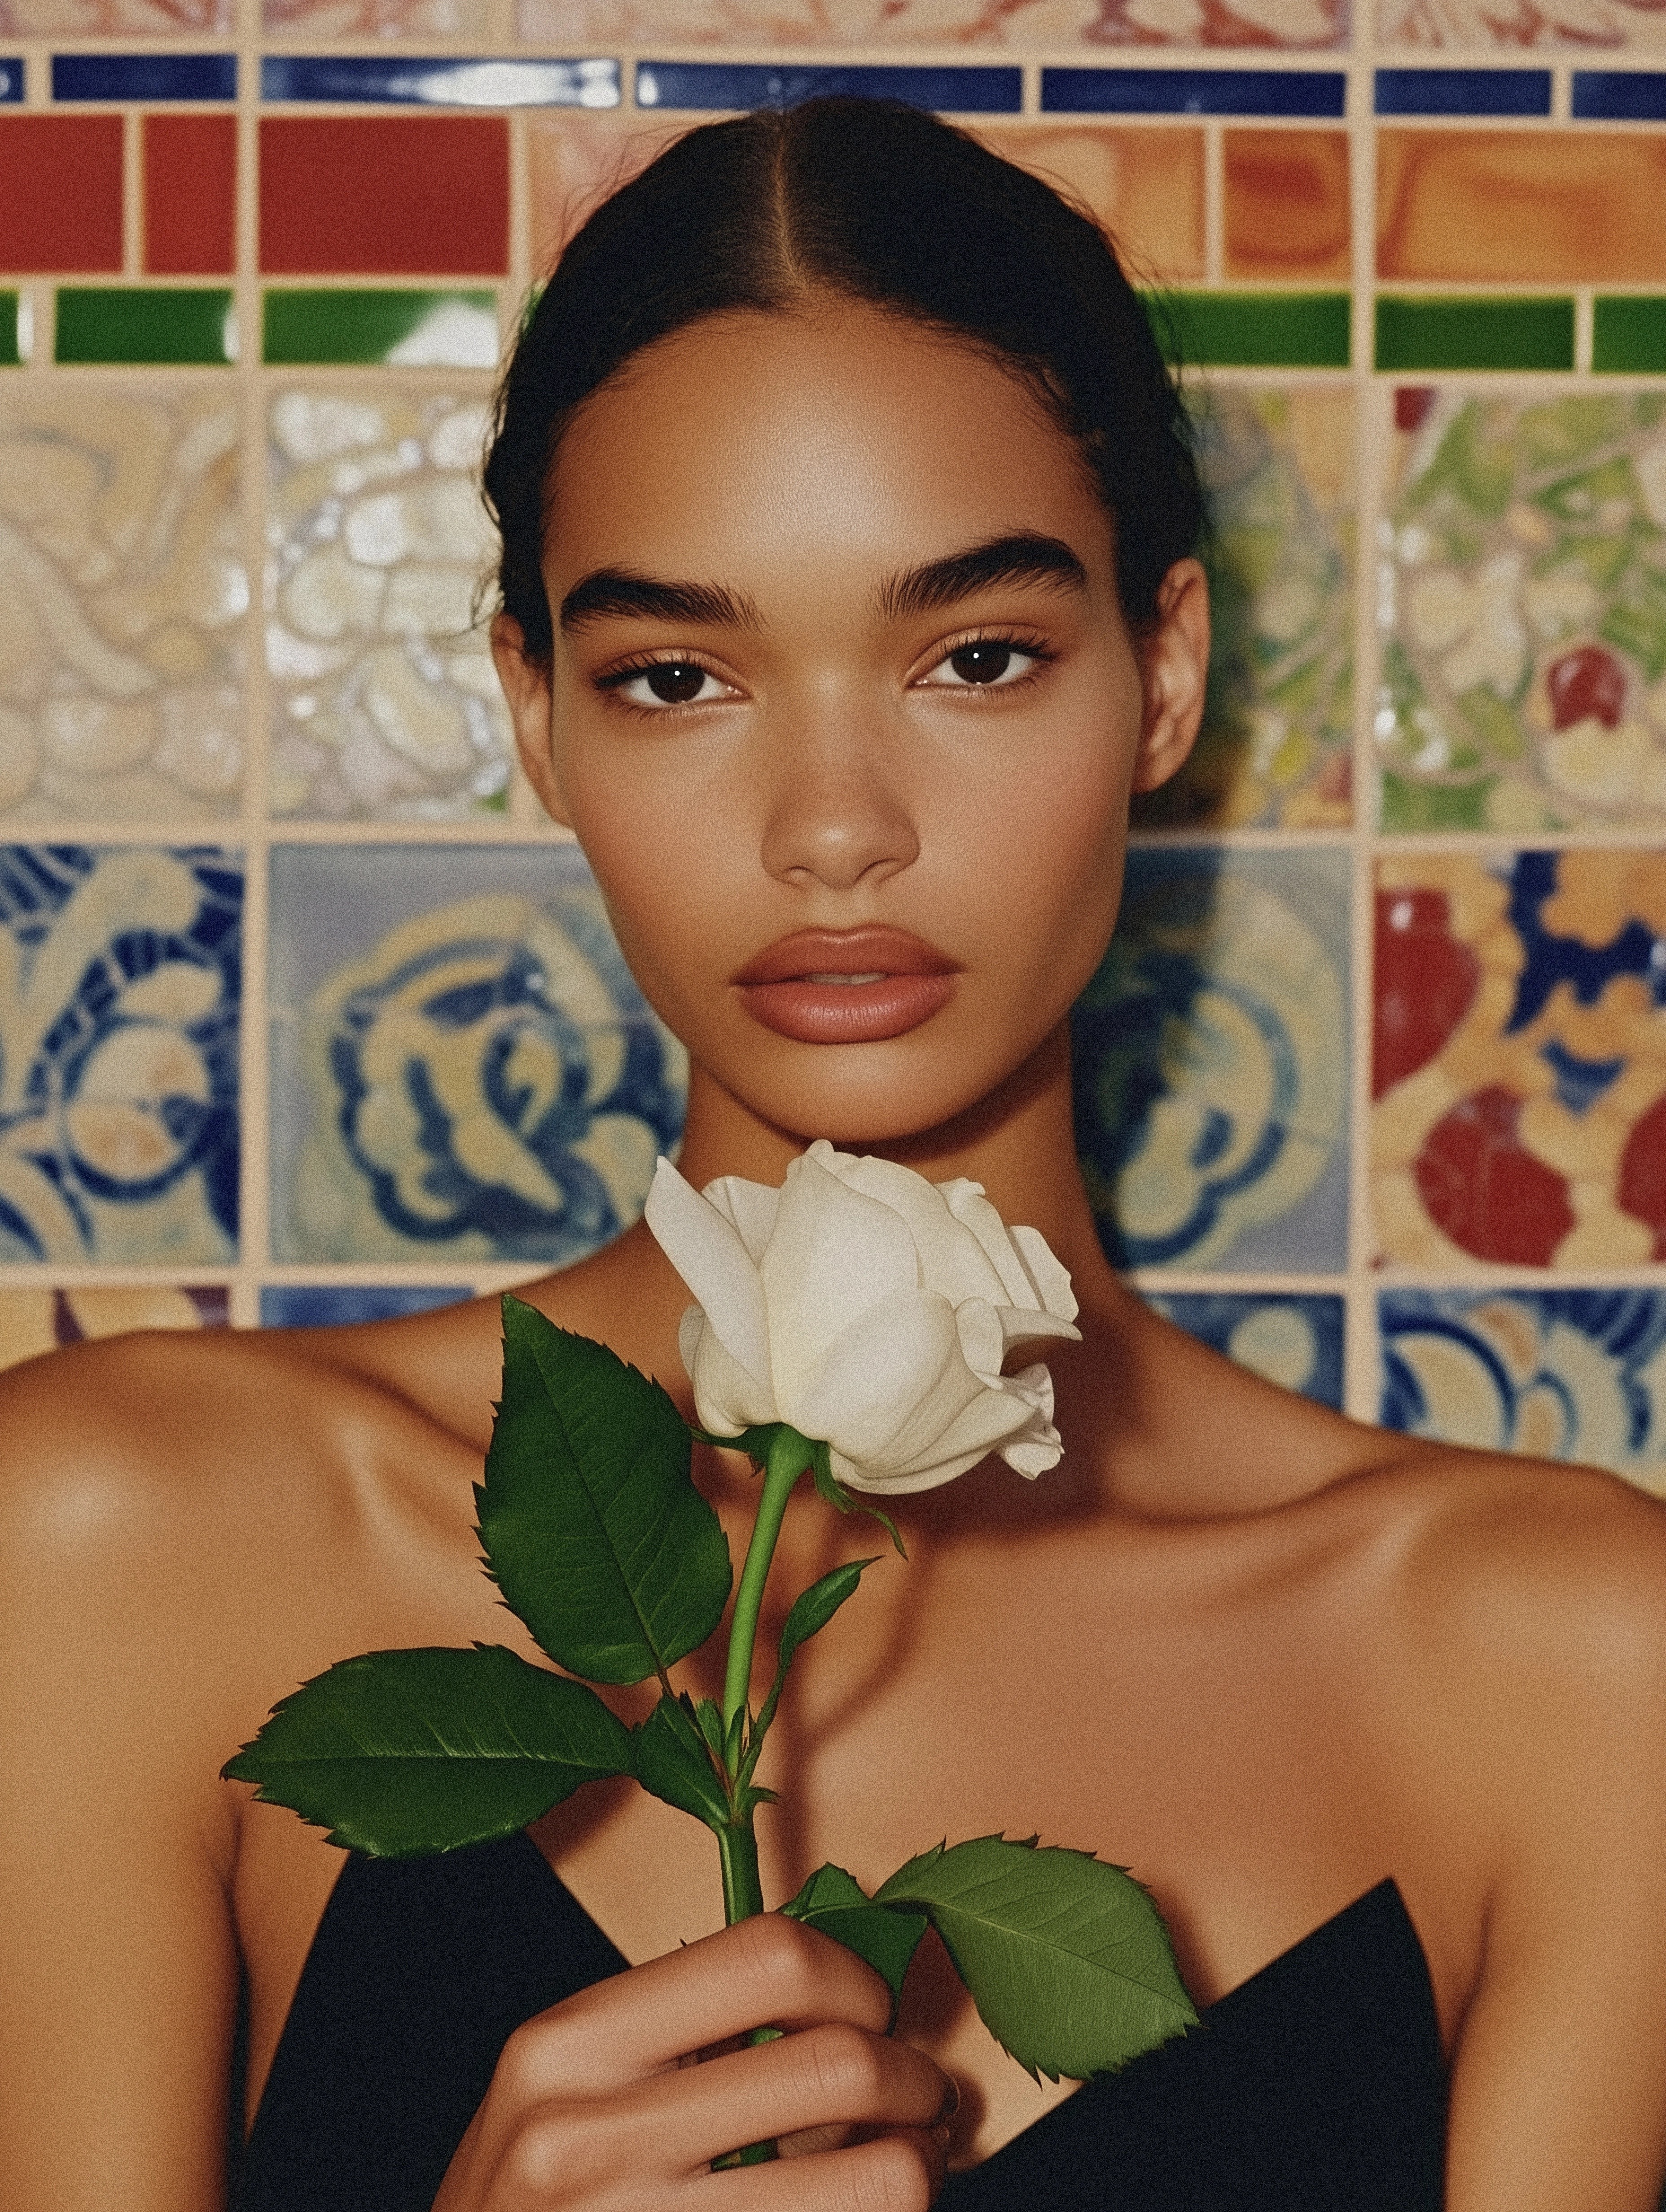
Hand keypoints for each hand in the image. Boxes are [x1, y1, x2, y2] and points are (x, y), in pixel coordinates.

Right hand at [432, 1912, 954, 2209]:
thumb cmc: (530, 2199)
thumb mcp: (567, 2088)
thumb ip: (676, 2032)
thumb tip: (840, 1995)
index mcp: (570, 2044)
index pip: (769, 1956)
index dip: (851, 1977)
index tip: (868, 2008)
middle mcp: (590, 2136)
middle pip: (838, 2066)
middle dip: (914, 2080)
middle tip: (920, 2098)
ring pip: (874, 2182)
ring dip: (917, 2169)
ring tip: (908, 2167)